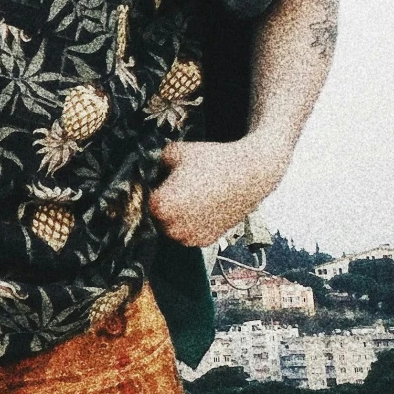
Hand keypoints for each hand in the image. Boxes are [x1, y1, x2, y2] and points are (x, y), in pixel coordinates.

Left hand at [148, 134, 289, 247]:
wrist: (251, 173)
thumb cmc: (211, 160)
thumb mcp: (173, 152)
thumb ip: (152, 163)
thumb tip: (142, 170)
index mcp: (159, 207)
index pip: (142, 199)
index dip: (153, 187)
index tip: (164, 180)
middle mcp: (172, 228)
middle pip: (154, 216)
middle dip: (162, 204)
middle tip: (180, 188)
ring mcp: (189, 238)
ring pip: (169, 227)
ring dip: (175, 216)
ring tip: (193, 196)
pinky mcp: (205, 242)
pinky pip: (187, 233)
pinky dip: (190, 223)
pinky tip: (202, 206)